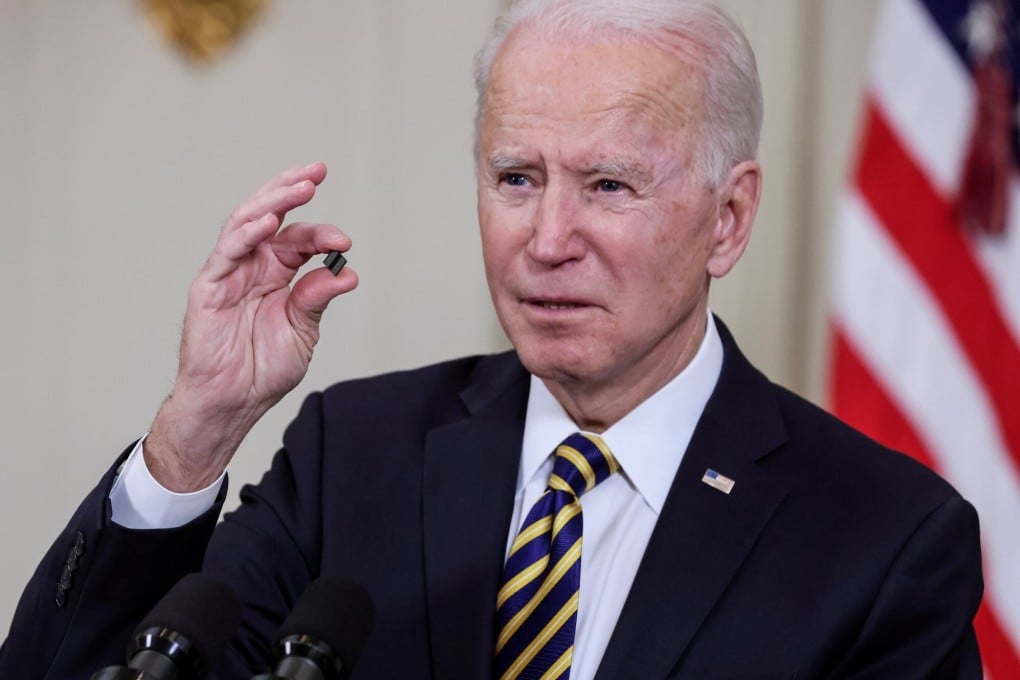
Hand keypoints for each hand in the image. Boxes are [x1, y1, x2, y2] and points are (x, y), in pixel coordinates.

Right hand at [146, 162, 357, 490]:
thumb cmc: (263, 370)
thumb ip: (317, 298)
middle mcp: (253, 266)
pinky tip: (268, 222)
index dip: (321, 233)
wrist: (233, 402)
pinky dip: (246, 234)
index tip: (344, 240)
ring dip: (272, 202)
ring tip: (299, 187)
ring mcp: (229, 273)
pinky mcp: (209, 287)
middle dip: (292, 190)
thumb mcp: (302, 331)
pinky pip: (226, 252)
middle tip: (317, 171)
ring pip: (246, 223)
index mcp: (277, 274)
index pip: (299, 239)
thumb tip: (346, 272)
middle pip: (270, 216)